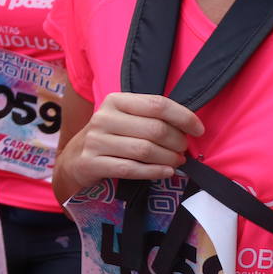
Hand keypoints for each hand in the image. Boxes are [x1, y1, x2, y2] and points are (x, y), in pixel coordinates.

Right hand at [57, 92, 203, 193]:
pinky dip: (154, 172)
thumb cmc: (110, 137)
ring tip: (176, 162)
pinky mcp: (91, 163)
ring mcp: (95, 141)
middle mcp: (103, 118)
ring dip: (168, 158)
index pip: (158, 104)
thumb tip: (190, 128)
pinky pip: (131, 169)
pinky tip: (166, 172)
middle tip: (183, 150)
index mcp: (115, 101)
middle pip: (154, 129)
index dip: (183, 117)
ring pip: (145, 150)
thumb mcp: (125, 118)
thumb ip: (151, 117)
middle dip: (177, 142)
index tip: (198, 130)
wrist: (74, 159)